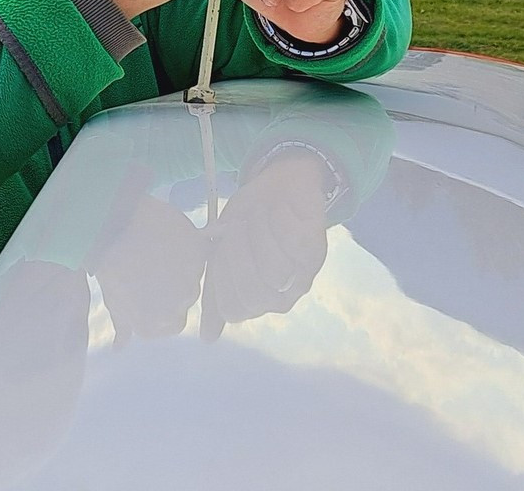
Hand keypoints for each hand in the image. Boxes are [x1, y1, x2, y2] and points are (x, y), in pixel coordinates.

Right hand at [199, 151, 331, 339]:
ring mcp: (302, 274)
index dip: (222, 274)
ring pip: (275, 272)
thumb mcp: (221, 254)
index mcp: (257, 299)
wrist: (281, 186)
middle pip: (255, 294)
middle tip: (237, 226)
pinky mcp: (317, 250)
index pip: (234, 309)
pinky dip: (279, 221)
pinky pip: (293, 245)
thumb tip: (206, 338)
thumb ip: (214, 290)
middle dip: (238, 252)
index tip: (219, 245)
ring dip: (259, 234)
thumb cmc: (248, 221)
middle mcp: (283, 294)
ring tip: (259, 216)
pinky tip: (278, 212)